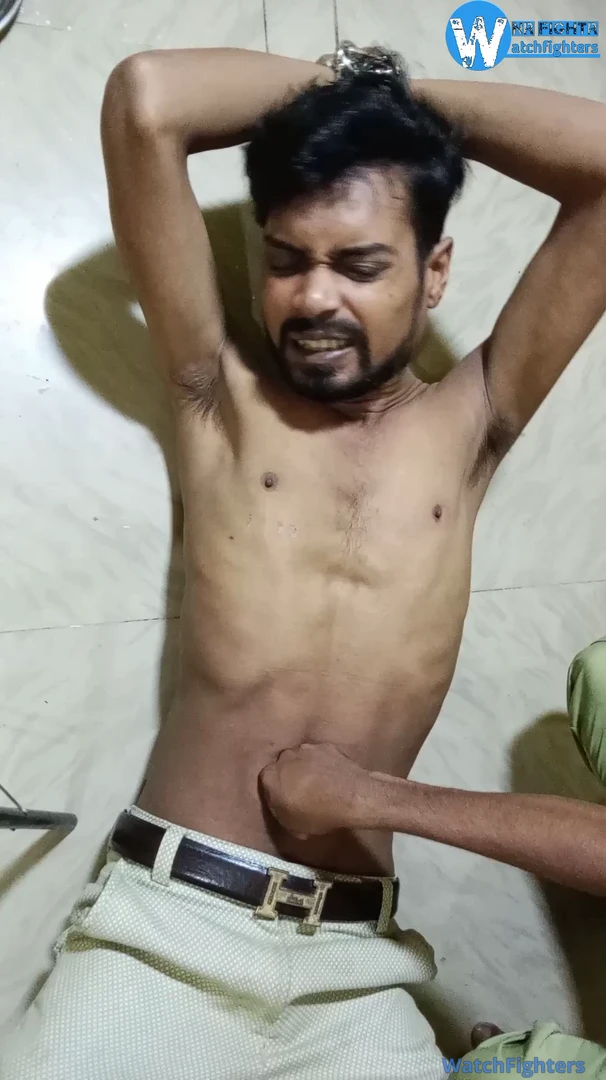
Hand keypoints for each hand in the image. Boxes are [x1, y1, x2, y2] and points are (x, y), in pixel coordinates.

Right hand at [259, 742, 375, 837]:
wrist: (349, 796)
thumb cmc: (315, 814)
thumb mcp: (291, 826)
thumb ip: (281, 813)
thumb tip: (285, 810)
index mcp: (269, 776)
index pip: (267, 785)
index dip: (277, 796)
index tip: (286, 805)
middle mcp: (285, 757)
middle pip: (284, 768)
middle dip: (290, 778)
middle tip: (302, 794)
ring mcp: (307, 748)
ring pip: (302, 759)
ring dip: (307, 769)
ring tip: (320, 786)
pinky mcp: (327, 746)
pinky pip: (321, 757)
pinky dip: (324, 765)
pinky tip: (333, 778)